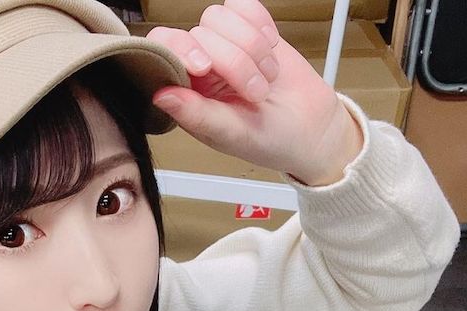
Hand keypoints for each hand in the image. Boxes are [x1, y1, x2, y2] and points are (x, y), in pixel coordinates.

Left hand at [148, 0, 363, 184]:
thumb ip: (196, 115)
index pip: (163, 50)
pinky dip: (261, 26)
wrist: (310, 127)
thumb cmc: (268, 139)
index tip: (205, 68)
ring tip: (267, 78)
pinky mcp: (249, 29)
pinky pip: (245, 6)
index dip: (181, 50)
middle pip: (200, 33)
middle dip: (234, 62)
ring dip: (251, 46)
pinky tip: (270, 51)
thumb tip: (160, 95)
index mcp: (186, 92)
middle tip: (256, 93)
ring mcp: (224, 44)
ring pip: (220, 16)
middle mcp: (200, 65)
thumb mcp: (230, 134)